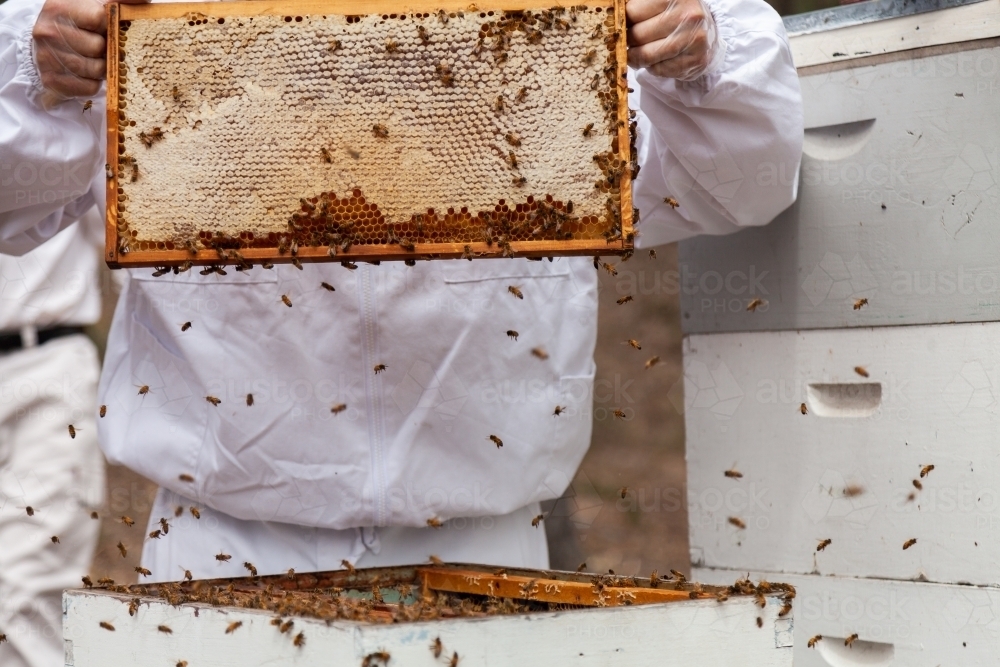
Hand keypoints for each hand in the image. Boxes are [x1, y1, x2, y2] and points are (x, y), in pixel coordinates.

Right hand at [32, 0, 147, 99]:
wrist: (46, 44)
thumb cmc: (78, 25)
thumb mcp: (95, 5)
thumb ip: (118, 1)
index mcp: (59, 8)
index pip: (99, 18)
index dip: (109, 26)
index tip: (106, 28)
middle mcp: (49, 32)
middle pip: (98, 47)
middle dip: (106, 49)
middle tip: (102, 48)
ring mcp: (47, 57)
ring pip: (95, 69)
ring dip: (102, 68)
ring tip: (96, 60)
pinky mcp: (51, 80)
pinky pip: (89, 87)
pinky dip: (94, 83)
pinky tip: (88, 73)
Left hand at [626, 0, 720, 79]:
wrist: (708, 32)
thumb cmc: (677, 16)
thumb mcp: (660, 3)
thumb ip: (638, 7)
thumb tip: (611, 10)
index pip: (633, 12)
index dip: (622, 22)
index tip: (621, 27)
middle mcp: (688, 15)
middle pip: (638, 35)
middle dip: (628, 42)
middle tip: (627, 42)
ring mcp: (694, 38)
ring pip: (647, 56)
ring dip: (636, 58)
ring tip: (635, 54)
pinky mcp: (696, 60)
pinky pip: (660, 69)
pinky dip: (652, 67)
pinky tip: (656, 60)